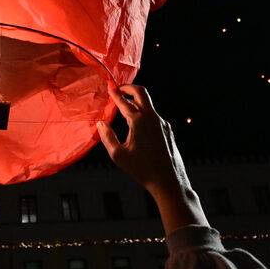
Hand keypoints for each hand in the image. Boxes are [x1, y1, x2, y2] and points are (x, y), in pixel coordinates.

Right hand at [96, 85, 207, 231]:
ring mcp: (162, 123)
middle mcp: (152, 118)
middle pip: (141, 92)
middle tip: (119, 89)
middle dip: (129, 88)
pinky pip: (154, 117)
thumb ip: (107, 136)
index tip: (109, 88)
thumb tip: (101, 123)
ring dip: (136, 102)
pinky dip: (144, 114)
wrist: (169, 180)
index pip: (124, 101)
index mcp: (139, 121)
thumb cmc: (142, 169)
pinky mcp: (168, 130)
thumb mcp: (118, 155)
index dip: (115, 94)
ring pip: (148, 105)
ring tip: (126, 108)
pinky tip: (137, 125)